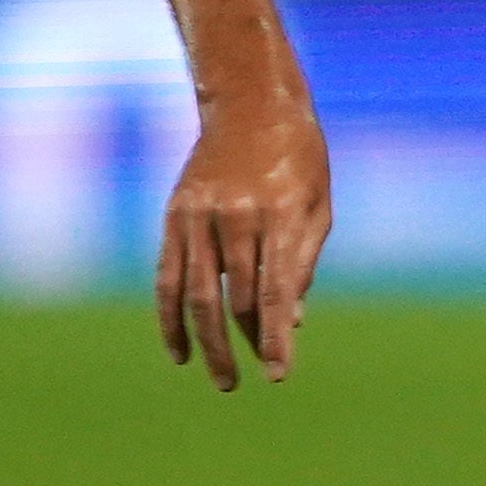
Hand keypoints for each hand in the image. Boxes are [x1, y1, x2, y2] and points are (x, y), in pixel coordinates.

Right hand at [156, 91, 331, 389]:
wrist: (250, 104)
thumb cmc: (298, 158)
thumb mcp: (318, 206)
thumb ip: (302, 265)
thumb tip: (293, 323)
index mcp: (279, 213)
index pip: (276, 289)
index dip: (276, 335)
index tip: (278, 373)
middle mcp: (235, 216)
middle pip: (237, 296)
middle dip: (246, 343)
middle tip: (250, 380)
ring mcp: (199, 216)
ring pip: (198, 294)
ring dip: (208, 342)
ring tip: (223, 379)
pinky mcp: (174, 216)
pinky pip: (167, 278)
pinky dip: (170, 317)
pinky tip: (181, 351)